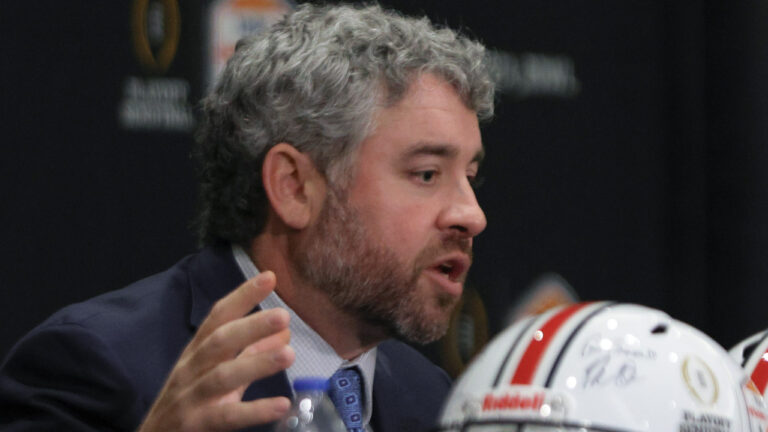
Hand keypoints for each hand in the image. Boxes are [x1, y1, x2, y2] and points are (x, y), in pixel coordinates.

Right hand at [138, 271, 294, 431]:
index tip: (269, 277)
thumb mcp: (218, 374)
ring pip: (222, 376)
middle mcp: (191, 370)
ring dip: (256, 363)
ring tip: (289, 355)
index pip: (218, 317)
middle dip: (250, 326)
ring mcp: (191, 398)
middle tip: (283, 314)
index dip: (243, 296)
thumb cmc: (190, 405)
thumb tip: (284, 332)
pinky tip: (281, 405)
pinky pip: (226, 417)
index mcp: (197, 353)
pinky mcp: (195, 426)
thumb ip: (249, 353)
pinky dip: (254, 410)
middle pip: (219, 342)